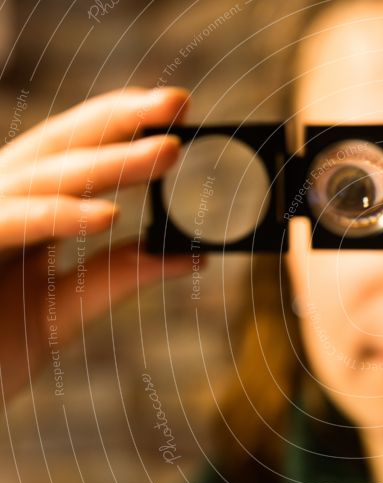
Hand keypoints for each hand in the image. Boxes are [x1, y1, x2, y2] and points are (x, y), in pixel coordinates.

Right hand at [0, 87, 194, 404]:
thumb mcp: (61, 310)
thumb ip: (117, 277)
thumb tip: (193, 257)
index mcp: (22, 207)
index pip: (76, 152)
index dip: (124, 125)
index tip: (180, 111)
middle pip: (60, 145)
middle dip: (120, 119)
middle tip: (179, 102)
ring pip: (44, 178)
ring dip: (108, 164)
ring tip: (168, 152)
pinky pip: (9, 225)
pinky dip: (56, 217)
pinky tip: (106, 215)